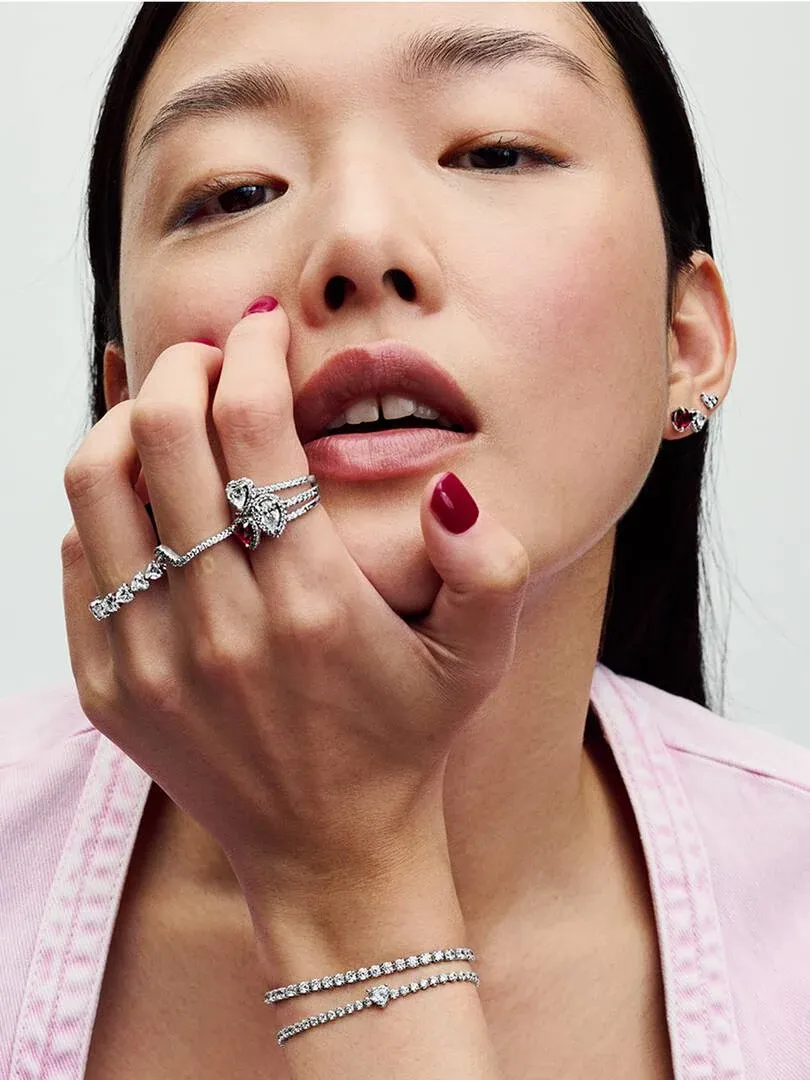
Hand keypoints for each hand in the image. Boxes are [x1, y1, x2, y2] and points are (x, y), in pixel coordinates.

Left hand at [61, 301, 529, 896]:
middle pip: (163, 436)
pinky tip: (146, 495)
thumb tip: (450, 493)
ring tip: (166, 410)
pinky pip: (78, 557)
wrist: (329, 851)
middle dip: (183, 365)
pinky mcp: (108, 687)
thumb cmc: (405, 740)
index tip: (261, 330)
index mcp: (311, 604)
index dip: (252, 354)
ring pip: (97, 484)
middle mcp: (219, 627)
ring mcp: (150, 659)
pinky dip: (102, 504)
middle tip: (211, 356)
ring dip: (125, 420)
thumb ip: (489, 570)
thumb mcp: (478, 660)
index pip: (253, 429)